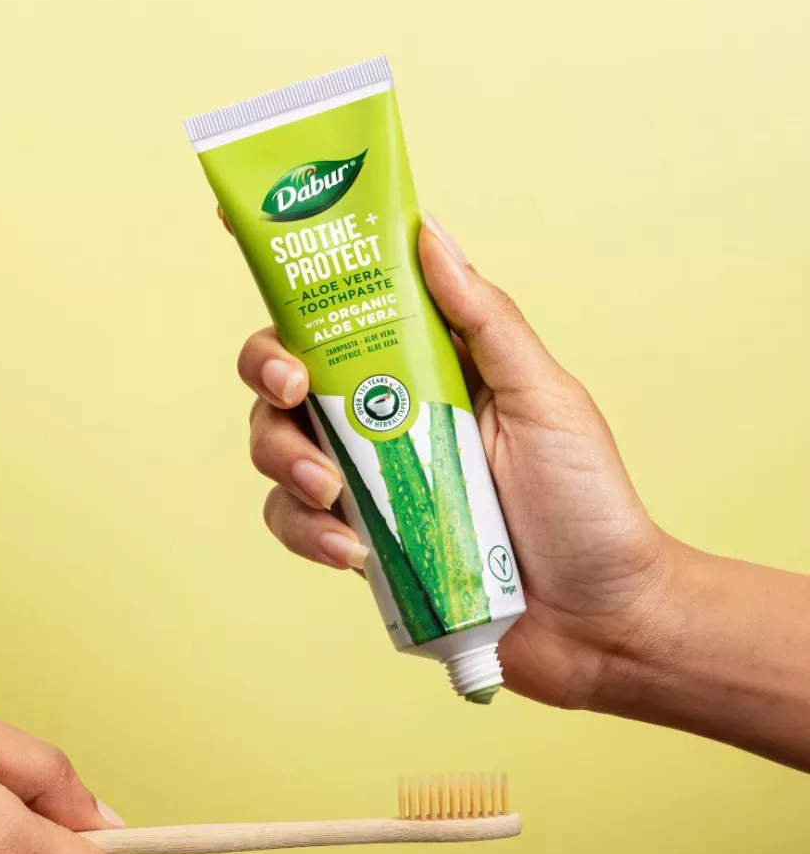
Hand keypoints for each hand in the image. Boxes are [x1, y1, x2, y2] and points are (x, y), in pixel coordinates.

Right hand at [237, 213, 672, 708]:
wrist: (595, 619)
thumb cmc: (586, 503)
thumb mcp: (544, 398)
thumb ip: (485, 320)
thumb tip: (430, 234)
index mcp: (430, 368)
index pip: (349, 310)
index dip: (298, 285)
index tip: (257, 260)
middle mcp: (386, 418)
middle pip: (289, 375)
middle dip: (271, 372)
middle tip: (294, 388)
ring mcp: (367, 481)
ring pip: (277, 448)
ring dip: (284, 460)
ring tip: (329, 489)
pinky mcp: (358, 542)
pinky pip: (297, 524)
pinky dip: (308, 532)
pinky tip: (352, 550)